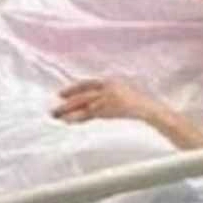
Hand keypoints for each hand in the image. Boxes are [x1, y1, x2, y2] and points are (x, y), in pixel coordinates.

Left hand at [51, 79, 167, 125]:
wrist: (148, 108)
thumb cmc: (136, 102)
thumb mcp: (120, 92)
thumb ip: (106, 94)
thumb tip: (90, 104)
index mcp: (109, 81)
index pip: (87, 83)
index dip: (73, 88)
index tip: (60, 94)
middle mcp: (106, 88)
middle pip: (83, 95)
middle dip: (67, 102)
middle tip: (54, 109)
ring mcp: (108, 98)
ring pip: (84, 105)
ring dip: (70, 111)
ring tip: (57, 116)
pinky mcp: (109, 109)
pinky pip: (91, 114)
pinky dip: (79, 117)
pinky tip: (70, 121)